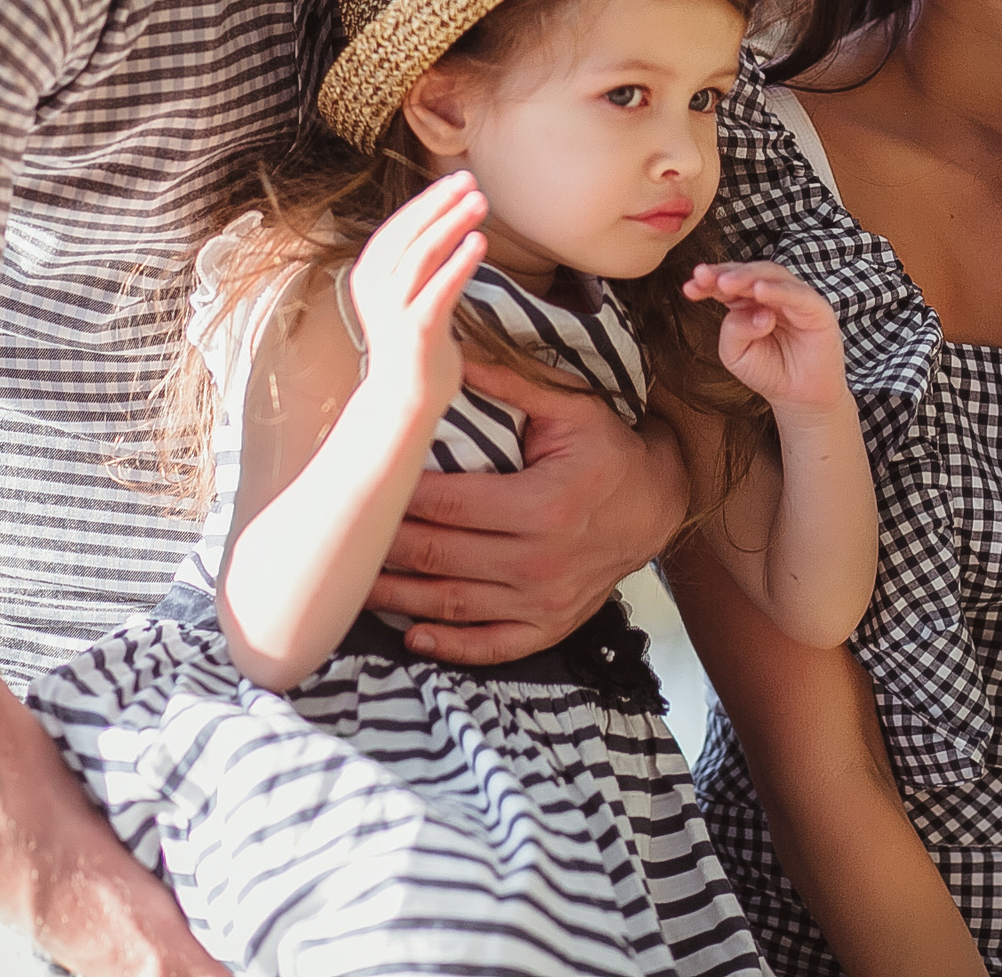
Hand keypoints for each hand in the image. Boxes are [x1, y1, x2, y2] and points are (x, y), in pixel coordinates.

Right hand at [344, 171, 485, 432]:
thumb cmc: (413, 342)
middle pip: (409, 234)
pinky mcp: (417, 331)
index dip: (427, 201)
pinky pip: (440, 289)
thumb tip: (447, 217)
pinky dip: (460, 263)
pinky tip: (480, 242)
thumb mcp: (408, 293)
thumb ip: (419, 261)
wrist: (403, 400)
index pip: (398, 226)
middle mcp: (376, 289)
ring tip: (481, 203)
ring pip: (422, 255)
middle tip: (471, 182)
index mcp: (369, 275)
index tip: (456, 180)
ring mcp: (394, 310)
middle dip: (441, 204)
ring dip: (453, 224)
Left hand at [370, 354, 689, 662]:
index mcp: (543, 505)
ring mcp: (545, 600)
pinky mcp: (550, 626)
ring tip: (355, 585)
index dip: (400, 498)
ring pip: (453, 604)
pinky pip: (491, 646)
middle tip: (342, 537)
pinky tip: (412, 638)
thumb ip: (510, 384)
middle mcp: (540, 560)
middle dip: (384, 547)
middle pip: (439, 556)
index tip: (365, 488)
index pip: (449, 504)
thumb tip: (450, 353)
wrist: (658, 505)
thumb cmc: (609, 451)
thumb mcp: (571, 409)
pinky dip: (448, 647)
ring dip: (398, 598)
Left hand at [685, 261, 851, 419]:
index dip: (707, 282)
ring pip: (771, 275)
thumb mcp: (736, 354)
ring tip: (725, 283)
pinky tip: (759, 291)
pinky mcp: (817, 309)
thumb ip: (734, 330)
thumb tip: (756, 313)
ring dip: (747, 276)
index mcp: (747, 301)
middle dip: (723, 273)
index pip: (726, 283)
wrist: (799, 398)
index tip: (688, 288)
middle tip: (702, 276)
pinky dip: (778, 290)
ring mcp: (794, 298)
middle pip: (747, 273)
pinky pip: (797, 294)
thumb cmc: (767, 372)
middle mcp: (771, 294)